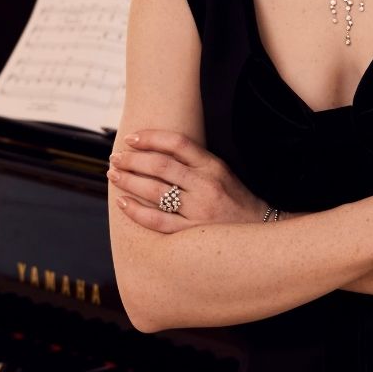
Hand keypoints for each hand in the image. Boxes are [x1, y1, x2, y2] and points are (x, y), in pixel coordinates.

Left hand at [109, 129, 268, 232]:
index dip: (151, 138)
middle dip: (133, 160)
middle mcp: (205, 186)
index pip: (178, 144)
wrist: (258, 231)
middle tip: (115, 158)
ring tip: (114, 175)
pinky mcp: (191, 233)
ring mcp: (198, 211)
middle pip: (161, 166)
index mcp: (213, 167)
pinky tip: (123, 203)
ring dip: (129, 181)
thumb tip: (156, 151)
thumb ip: (195, 161)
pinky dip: (136, 211)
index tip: (132, 139)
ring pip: (155, 192)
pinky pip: (157, 221)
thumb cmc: (235, 199)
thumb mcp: (222, 172)